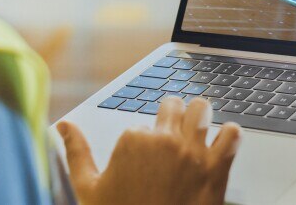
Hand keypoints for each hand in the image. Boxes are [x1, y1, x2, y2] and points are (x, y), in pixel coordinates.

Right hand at [58, 97, 241, 204]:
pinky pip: (232, 135)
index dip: (143, 138)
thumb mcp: (89, 189)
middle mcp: (164, 140)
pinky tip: (222, 144)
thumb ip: (77, 152)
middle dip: (172, 116)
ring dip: (200, 117)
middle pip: (174, 105)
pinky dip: (229, 136)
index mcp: (133, 140)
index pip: (142, 122)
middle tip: (171, 136)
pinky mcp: (217, 169)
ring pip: (202, 110)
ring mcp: (193, 153)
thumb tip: (63, 126)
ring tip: (197, 129)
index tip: (144, 157)